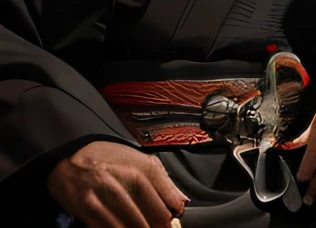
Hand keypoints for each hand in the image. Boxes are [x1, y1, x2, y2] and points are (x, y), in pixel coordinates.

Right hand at [47, 141, 188, 227]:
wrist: (70, 158)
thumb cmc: (108, 160)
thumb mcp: (136, 161)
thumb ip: (160, 180)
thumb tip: (181, 202)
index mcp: (137, 166)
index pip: (161, 196)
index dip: (167, 213)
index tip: (170, 220)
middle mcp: (120, 178)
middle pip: (142, 215)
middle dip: (151, 226)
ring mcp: (101, 193)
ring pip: (124, 225)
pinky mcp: (85, 206)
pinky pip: (104, 227)